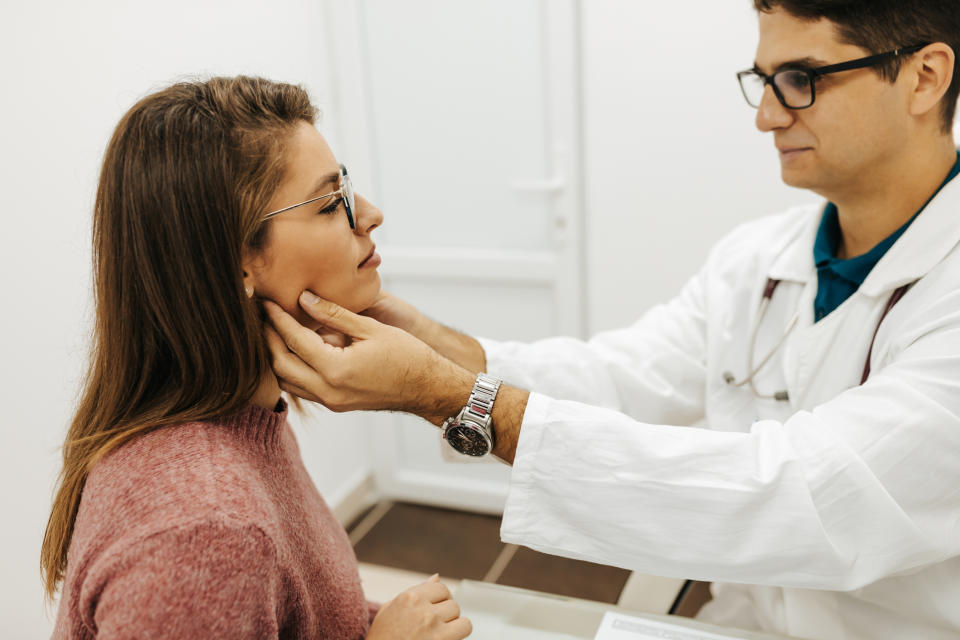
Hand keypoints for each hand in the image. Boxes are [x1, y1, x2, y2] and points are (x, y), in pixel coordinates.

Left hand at [264, 291, 473, 421]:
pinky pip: (302, 388)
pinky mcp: (336, 404)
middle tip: (261, 316)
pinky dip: (292, 369)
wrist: (428, 388)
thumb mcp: (371, 328)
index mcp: (336, 370)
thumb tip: (304, 299)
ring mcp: (331, 401)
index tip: (266, 301)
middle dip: (268, 339)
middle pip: (280, 365)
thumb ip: (334, 314)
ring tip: (273, 331)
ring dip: (277, 357)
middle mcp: (329, 390)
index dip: (277, 319)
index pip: (294, 341)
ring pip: (287, 382)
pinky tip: (295, 350)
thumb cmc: (408, 356)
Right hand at [366, 575, 471, 639]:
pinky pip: (465, 627)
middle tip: (436, 626)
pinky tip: (447, 639)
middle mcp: (422, 609)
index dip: (440, 600)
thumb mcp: (389, 611)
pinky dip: (460, 634)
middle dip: (446, 614)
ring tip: (440, 634)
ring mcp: (433, 625)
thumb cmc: (382, 639)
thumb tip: (436, 578)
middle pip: (451, 602)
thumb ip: (414, 592)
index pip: (440, 588)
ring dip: (454, 625)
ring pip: (460, 615)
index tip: (436, 610)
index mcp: (408, 598)